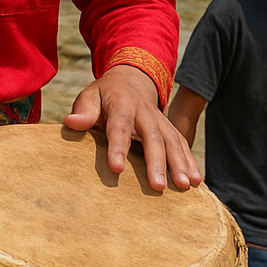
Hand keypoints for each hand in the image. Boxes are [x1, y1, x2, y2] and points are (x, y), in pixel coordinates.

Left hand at [64, 65, 200, 190]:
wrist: (132, 80)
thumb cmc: (105, 95)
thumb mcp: (90, 96)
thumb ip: (83, 111)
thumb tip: (70, 122)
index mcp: (122, 106)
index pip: (119, 127)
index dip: (118, 148)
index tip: (116, 168)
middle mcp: (145, 114)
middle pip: (152, 138)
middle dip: (156, 163)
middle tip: (157, 187)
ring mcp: (161, 121)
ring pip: (172, 142)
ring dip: (180, 164)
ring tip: (185, 186)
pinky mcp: (170, 129)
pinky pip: (182, 144)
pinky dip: (190, 162)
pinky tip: (197, 181)